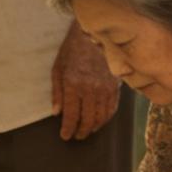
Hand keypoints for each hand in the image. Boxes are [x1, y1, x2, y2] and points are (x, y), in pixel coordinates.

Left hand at [51, 22, 120, 141]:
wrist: (95, 34)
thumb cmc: (73, 50)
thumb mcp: (58, 68)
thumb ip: (57, 92)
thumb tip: (56, 113)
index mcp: (73, 85)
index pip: (71, 115)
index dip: (68, 129)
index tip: (65, 136)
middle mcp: (90, 89)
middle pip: (87, 119)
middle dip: (81, 131)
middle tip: (76, 136)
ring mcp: (105, 89)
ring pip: (101, 117)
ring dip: (93, 127)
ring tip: (87, 131)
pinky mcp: (115, 86)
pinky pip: (112, 109)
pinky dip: (106, 118)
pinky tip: (100, 121)